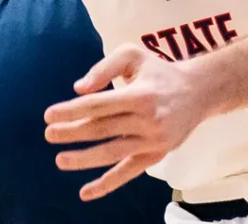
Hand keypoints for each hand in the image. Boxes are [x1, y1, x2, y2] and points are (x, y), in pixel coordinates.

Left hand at [44, 43, 210, 200]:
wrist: (198, 92)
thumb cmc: (158, 70)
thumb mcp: (133, 56)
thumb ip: (104, 68)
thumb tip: (78, 89)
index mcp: (139, 94)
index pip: (99, 105)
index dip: (72, 110)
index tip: (49, 115)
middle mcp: (147, 120)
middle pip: (102, 129)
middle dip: (72, 133)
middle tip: (49, 134)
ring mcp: (152, 141)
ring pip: (112, 153)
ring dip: (84, 159)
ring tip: (60, 160)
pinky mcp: (156, 156)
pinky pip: (128, 172)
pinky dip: (107, 184)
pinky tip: (85, 191)